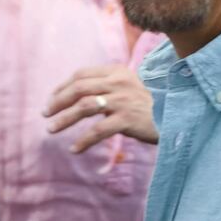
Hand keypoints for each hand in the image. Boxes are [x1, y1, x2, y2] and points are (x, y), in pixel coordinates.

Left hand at [44, 65, 158, 152]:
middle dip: (58, 101)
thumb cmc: (148, 105)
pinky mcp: (127, 119)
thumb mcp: (128, 87)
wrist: (175, 116)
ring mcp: (122, 100)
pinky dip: (83, 140)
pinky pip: (98, 130)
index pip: (81, 74)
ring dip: (64, 119)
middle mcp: (118, 82)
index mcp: (116, 71)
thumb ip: (106, 86)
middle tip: (46, 114)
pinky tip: (74, 149)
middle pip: (79, 88)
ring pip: (84, 107)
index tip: (52, 100)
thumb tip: (77, 96)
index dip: (62, 87)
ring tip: (52, 129)